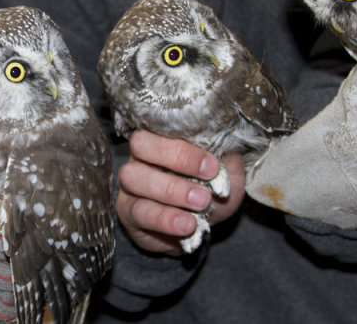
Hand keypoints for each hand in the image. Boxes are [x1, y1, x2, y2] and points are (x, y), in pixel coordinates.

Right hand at [116, 130, 244, 255]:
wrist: (200, 230)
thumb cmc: (210, 192)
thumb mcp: (227, 173)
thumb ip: (227, 156)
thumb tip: (229, 140)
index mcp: (163, 139)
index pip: (162, 126)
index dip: (185, 143)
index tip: (213, 164)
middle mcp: (140, 156)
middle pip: (141, 144)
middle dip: (176, 158)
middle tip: (207, 179)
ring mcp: (130, 184)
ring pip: (134, 177)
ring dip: (170, 190)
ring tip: (201, 203)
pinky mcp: (128, 213)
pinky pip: (138, 211)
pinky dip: (165, 218)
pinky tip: (187, 224)